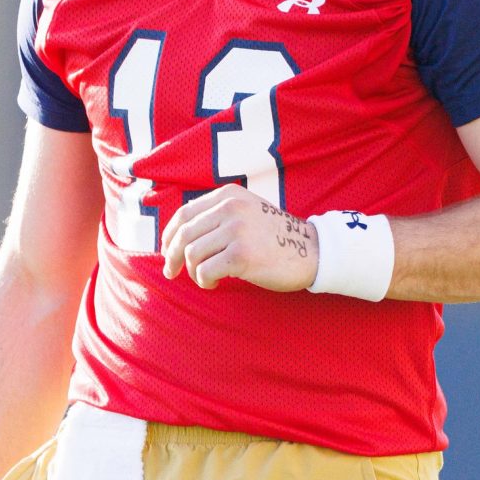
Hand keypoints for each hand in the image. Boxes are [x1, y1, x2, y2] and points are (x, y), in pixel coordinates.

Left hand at [161, 184, 318, 291]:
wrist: (313, 251)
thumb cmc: (275, 237)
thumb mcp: (247, 212)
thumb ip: (218, 215)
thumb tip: (177, 236)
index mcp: (229, 195)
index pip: (184, 213)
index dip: (169, 235)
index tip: (166, 251)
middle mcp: (230, 208)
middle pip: (183, 234)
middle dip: (172, 257)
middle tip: (171, 273)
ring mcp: (236, 230)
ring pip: (192, 254)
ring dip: (193, 272)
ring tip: (206, 278)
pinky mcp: (241, 255)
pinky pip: (205, 271)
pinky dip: (204, 281)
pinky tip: (214, 284)